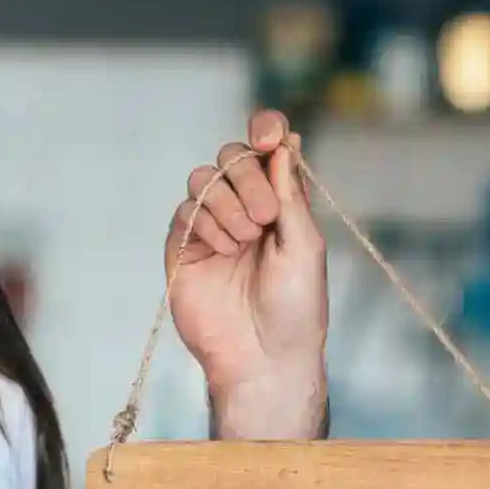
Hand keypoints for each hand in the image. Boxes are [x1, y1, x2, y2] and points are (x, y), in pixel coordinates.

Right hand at [166, 109, 329, 437]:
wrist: (262, 358)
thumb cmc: (296, 308)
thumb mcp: (305, 244)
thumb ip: (290, 193)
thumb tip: (286, 141)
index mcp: (280, 203)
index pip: (267, 149)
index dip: (265, 130)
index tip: (269, 137)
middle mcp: (245, 209)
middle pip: (232, 157)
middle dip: (247, 176)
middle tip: (265, 217)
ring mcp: (212, 228)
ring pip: (204, 179)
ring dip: (227, 203)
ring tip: (245, 240)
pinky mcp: (184, 248)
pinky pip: (185, 211)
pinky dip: (207, 223)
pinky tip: (225, 251)